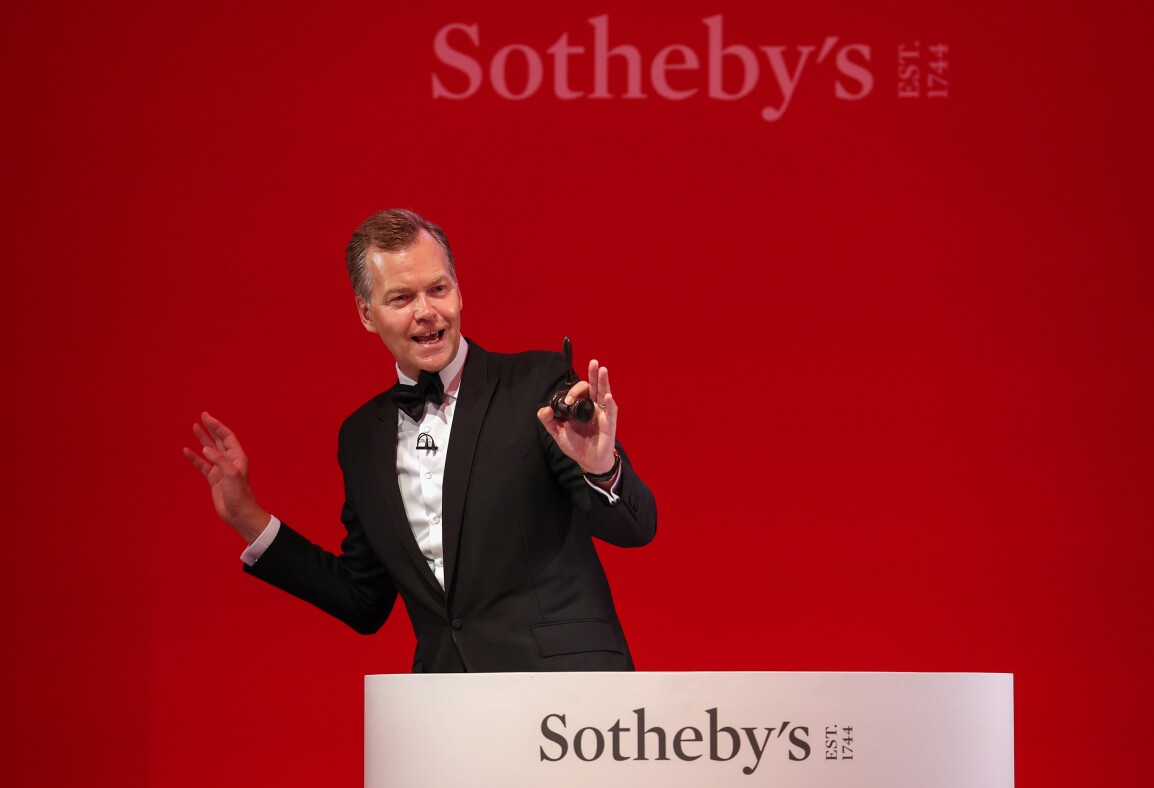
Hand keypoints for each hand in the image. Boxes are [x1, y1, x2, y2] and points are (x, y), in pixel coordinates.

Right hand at [182, 412, 269, 543]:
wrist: (239, 513)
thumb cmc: (240, 495)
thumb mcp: (232, 475)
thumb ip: (219, 461)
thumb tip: (205, 449)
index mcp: (237, 457)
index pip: (227, 437)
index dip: (217, 426)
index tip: (207, 417)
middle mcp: (229, 461)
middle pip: (219, 440)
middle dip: (211, 428)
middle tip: (202, 416)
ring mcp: (221, 469)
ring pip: (210, 450)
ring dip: (202, 439)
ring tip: (194, 427)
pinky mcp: (214, 479)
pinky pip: (202, 465)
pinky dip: (195, 458)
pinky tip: (187, 451)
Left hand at [537, 359, 617, 477]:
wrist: (588, 461)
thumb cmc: (576, 445)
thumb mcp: (558, 433)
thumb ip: (548, 421)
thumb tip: (543, 410)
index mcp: (581, 407)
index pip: (580, 391)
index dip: (574, 391)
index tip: (568, 400)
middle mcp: (593, 407)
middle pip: (594, 387)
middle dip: (593, 374)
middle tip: (593, 362)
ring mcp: (602, 414)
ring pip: (604, 394)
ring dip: (604, 382)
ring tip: (602, 370)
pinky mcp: (610, 424)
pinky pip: (611, 412)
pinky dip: (610, 404)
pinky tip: (608, 396)